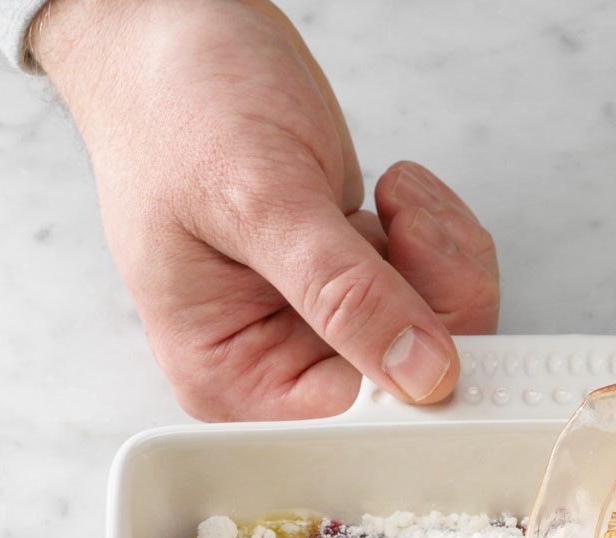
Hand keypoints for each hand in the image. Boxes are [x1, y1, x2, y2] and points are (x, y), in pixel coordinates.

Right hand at [33, 0, 498, 418]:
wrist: (173, 34)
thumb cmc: (176, 110)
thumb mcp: (260, 200)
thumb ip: (341, 292)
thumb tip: (419, 374)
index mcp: (231, 376)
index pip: (348, 422)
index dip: (410, 384)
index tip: (435, 323)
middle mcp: (280, 361)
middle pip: (411, 384)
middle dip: (436, 299)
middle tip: (408, 225)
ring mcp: (325, 318)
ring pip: (442, 332)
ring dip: (442, 258)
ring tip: (395, 198)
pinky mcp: (360, 277)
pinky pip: (440, 286)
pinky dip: (438, 234)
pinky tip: (394, 195)